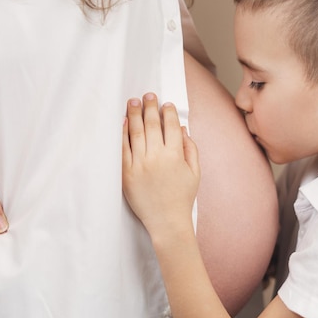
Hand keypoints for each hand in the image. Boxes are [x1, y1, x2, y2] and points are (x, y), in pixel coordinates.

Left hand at [122, 93, 199, 237]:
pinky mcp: (126, 173)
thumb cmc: (182, 197)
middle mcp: (157, 157)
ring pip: (136, 132)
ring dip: (135, 114)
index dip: (168, 112)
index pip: (170, 126)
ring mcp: (140, 165)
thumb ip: (191, 148)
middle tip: (148, 95)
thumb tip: (182, 128)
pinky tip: (124, 122)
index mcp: (175, 155)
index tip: (166, 104)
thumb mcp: (195, 172)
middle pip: (152, 125)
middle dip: (150, 107)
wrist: (166, 222)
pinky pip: (123, 149)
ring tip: (133, 101)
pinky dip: (123, 133)